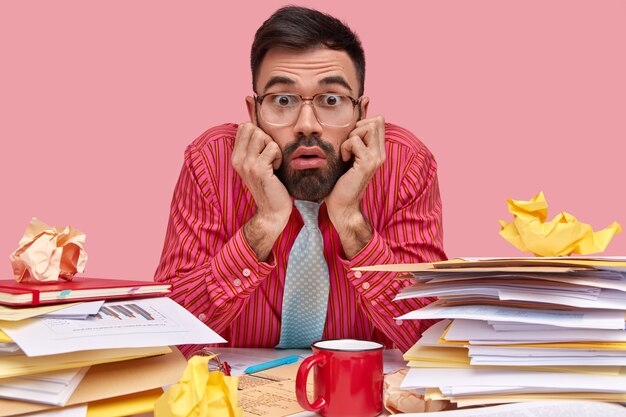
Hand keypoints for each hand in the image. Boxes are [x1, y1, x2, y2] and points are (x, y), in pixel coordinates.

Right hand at [232, 123, 291, 259]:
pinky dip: (279, 156)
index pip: (243, 126)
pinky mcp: (259, 169)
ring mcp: (246, 164)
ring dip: (272, 146)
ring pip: (261, 135)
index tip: (263, 150)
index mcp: (235, 157)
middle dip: (265, 137)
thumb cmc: (269, 186)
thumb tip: (257, 126)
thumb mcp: (256, 164)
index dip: (258, 133)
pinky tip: (277, 169)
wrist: (271, 212)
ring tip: (273, 162)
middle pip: (251, 127)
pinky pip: (273, 147)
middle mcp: (237, 159)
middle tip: (269, 155)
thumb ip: (254, 147)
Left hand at [324, 116, 385, 256]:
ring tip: (346, 152)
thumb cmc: (340, 181)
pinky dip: (346, 147)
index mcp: (377, 150)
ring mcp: (376, 158)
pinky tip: (344, 159)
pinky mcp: (367, 163)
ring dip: (351, 136)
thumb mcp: (348, 154)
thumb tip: (352, 119)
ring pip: (369, 127)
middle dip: (358, 127)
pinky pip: (355, 141)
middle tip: (349, 144)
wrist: (342, 206)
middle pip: (377, 120)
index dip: (362, 123)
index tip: (351, 139)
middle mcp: (380, 153)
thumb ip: (352, 138)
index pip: (378, 120)